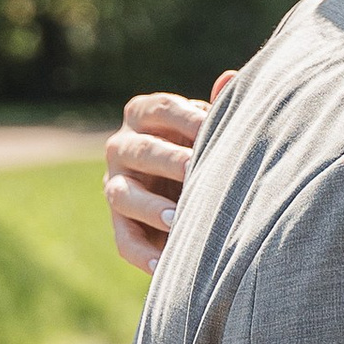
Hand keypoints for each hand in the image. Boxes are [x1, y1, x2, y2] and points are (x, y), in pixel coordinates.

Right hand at [105, 73, 235, 272]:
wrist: (191, 185)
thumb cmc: (207, 144)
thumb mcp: (212, 127)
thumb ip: (220, 109)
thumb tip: (229, 78)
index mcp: (144, 114)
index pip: (160, 109)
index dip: (185, 116)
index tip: (212, 127)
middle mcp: (121, 147)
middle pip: (140, 152)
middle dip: (169, 161)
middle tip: (196, 170)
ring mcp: (114, 185)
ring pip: (122, 195)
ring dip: (150, 207)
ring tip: (179, 218)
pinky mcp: (121, 224)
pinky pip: (125, 241)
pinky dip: (144, 255)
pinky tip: (166, 266)